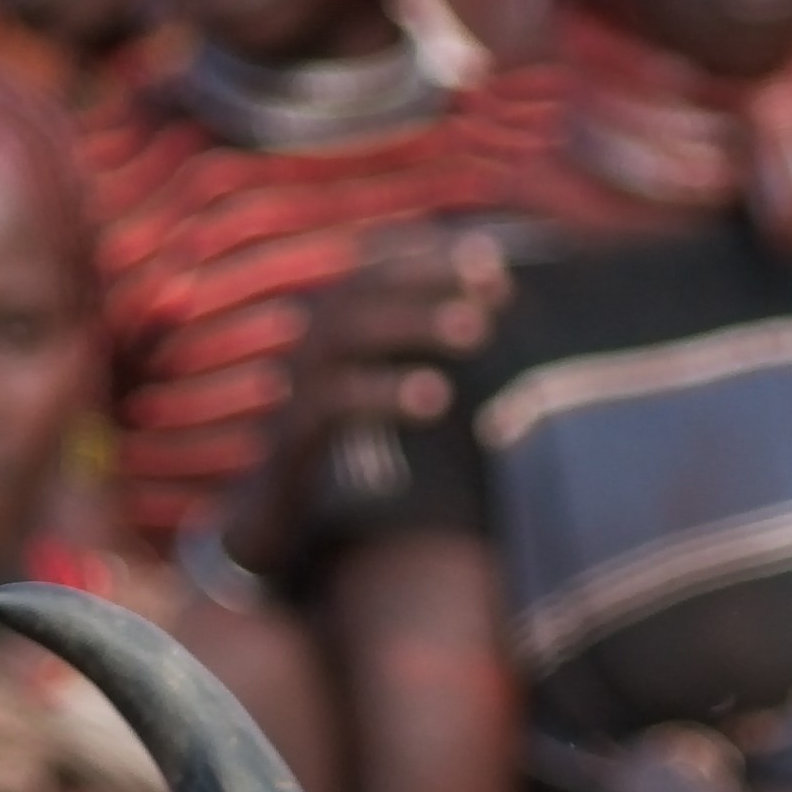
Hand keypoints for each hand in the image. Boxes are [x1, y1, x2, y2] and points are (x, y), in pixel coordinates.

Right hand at [241, 222, 515, 547]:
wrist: (282, 533)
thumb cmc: (359, 463)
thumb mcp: (401, 406)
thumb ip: (442, 363)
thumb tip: (509, 326)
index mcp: (339, 332)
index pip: (383, 269)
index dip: (435, 258)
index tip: (496, 263)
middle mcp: (313, 351)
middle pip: (365, 288)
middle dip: (431, 279)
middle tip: (499, 290)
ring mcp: (295, 394)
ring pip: (345, 334)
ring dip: (412, 322)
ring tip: (476, 331)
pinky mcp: (289, 447)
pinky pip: (328, 405)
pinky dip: (381, 392)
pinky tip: (436, 397)